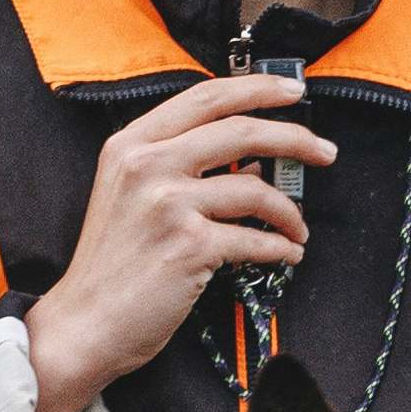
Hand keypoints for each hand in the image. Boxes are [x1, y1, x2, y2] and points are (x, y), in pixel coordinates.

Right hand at [26, 70, 336, 411]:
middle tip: (324, 151)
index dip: (256, 88)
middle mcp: (146, 165)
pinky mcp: (189, 247)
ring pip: (256, 190)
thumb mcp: (132, 198)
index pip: (204, 98)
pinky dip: (280, 248)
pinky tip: (286, 254)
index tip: (292, 90)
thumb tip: (255, 164)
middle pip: (240, 131)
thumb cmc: (113, 266)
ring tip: (297, 229)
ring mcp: (167, 205)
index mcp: (131, 145)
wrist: (86, 322)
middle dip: (295, 138)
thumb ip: (182, 168)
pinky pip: (255, 240)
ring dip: (290, 211)